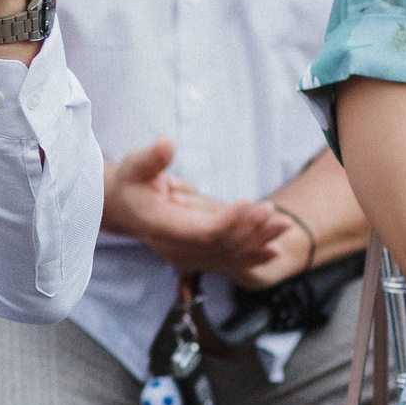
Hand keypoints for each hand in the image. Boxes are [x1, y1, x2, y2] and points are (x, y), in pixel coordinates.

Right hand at [102, 140, 297, 285]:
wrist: (121, 208)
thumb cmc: (131, 181)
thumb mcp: (135, 164)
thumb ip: (152, 158)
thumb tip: (166, 144)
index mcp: (162, 227)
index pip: (201, 232)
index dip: (228, 221)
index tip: (249, 203)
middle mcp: (175, 247)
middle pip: (220, 246)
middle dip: (251, 230)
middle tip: (276, 212)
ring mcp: (186, 255)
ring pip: (228, 255)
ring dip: (258, 241)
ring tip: (283, 225)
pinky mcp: (195, 255)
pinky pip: (227, 260)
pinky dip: (251, 256)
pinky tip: (273, 251)